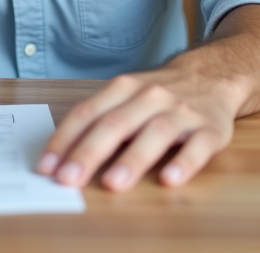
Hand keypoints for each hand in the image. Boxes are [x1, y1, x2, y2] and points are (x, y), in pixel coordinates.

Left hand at [36, 60, 247, 190]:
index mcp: (124, 87)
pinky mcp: (211, 129)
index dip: (65, 140)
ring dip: (133, 159)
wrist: (213, 75)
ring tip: (113, 183)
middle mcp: (151, 97)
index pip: (88, 113)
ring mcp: (182, 112)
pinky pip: (198, 146)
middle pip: (116, 123)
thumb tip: (61, 158)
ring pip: (156, 133)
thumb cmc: (158, 94)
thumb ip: (98, 120)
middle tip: (69, 179)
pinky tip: (170, 179)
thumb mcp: (126, 95)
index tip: (47, 167)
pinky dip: (184, 162)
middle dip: (89, 152)